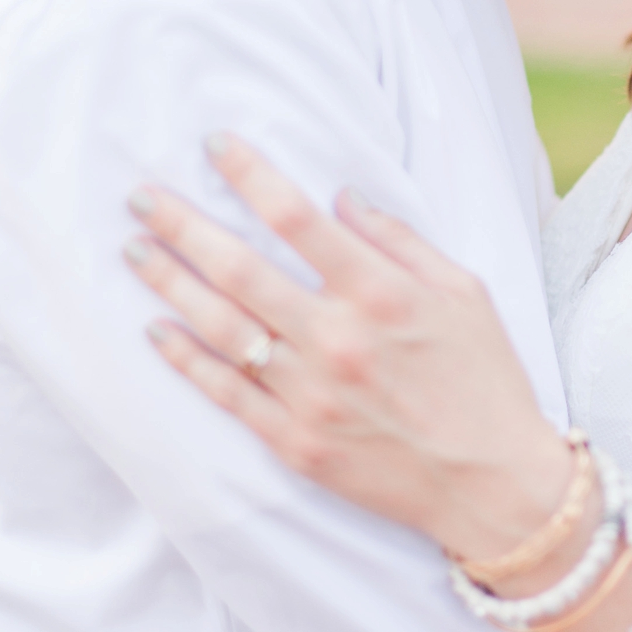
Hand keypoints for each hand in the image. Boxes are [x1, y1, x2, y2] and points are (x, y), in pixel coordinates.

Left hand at [124, 136, 570, 561]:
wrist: (496, 486)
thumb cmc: (487, 380)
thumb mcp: (465, 293)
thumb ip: (401, 241)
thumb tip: (341, 197)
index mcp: (381, 294)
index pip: (298, 219)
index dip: (250, 175)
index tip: (212, 145)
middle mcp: (337, 340)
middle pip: (240, 268)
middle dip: (184, 226)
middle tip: (139, 196)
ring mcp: (311, 395)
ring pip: (222, 328)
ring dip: (171, 284)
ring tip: (134, 250)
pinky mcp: (296, 443)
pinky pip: (227, 394)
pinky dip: (186, 360)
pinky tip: (155, 330)